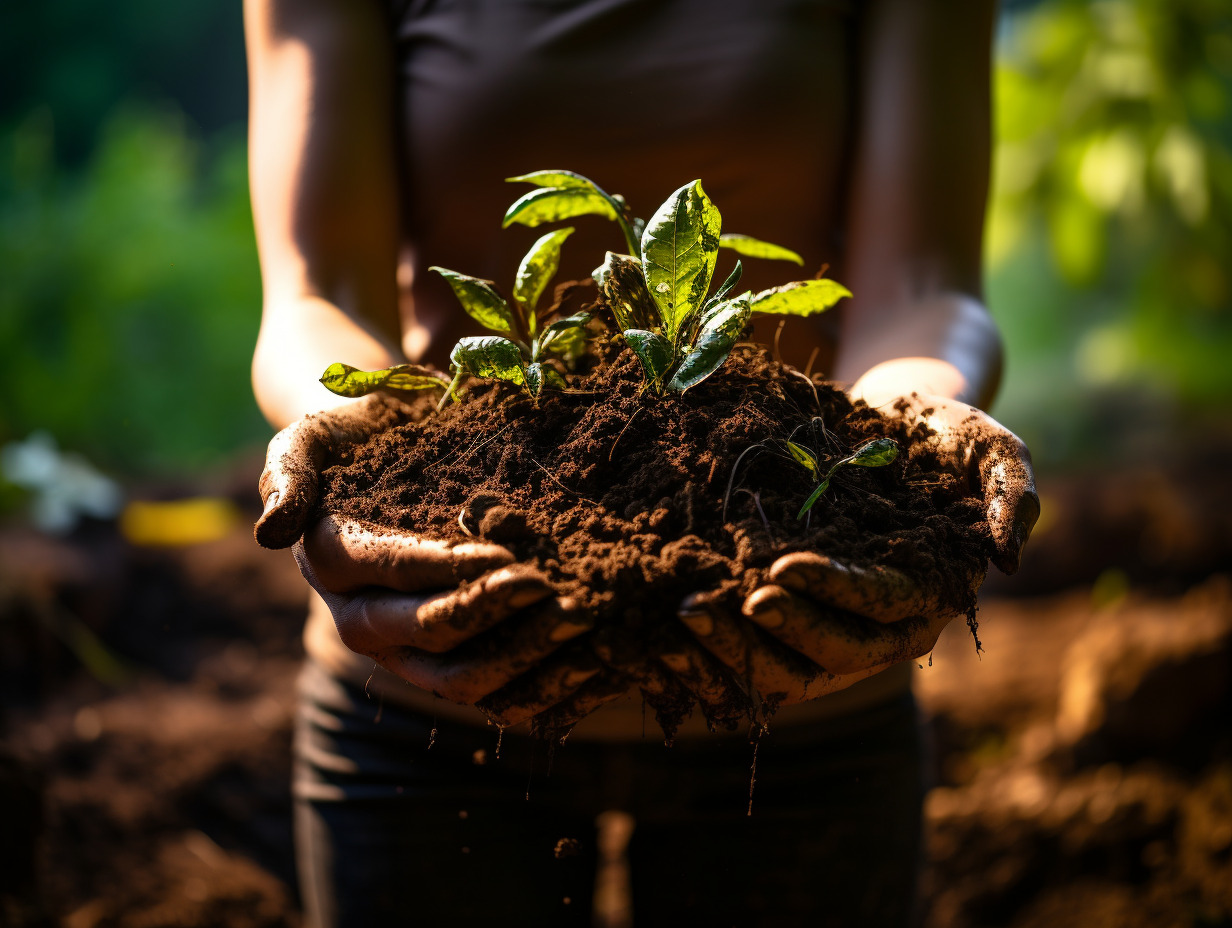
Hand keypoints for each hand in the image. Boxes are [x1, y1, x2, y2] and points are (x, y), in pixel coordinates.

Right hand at [255, 396, 597, 725]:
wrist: (388, 455)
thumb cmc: (359, 436)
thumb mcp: (313, 436)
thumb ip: (290, 472)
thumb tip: (272, 532)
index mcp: (331, 561)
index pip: (396, 575)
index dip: (453, 572)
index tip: (514, 560)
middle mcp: (362, 618)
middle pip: (431, 637)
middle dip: (500, 619)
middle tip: (565, 595)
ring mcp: (405, 649)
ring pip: (463, 680)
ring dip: (528, 663)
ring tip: (587, 628)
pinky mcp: (445, 663)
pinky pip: (492, 697)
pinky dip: (542, 692)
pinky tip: (593, 668)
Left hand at [673, 392, 1040, 709]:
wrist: (891, 424)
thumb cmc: (945, 435)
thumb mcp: (990, 448)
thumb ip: (1012, 492)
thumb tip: (1010, 555)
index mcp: (926, 594)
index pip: (879, 607)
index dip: (833, 593)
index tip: (781, 568)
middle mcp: (879, 625)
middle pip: (827, 654)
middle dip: (770, 634)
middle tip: (712, 604)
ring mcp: (831, 624)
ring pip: (784, 665)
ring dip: (731, 650)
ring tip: (680, 614)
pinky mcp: (792, 612)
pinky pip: (754, 646)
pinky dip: (715, 647)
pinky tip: (665, 624)